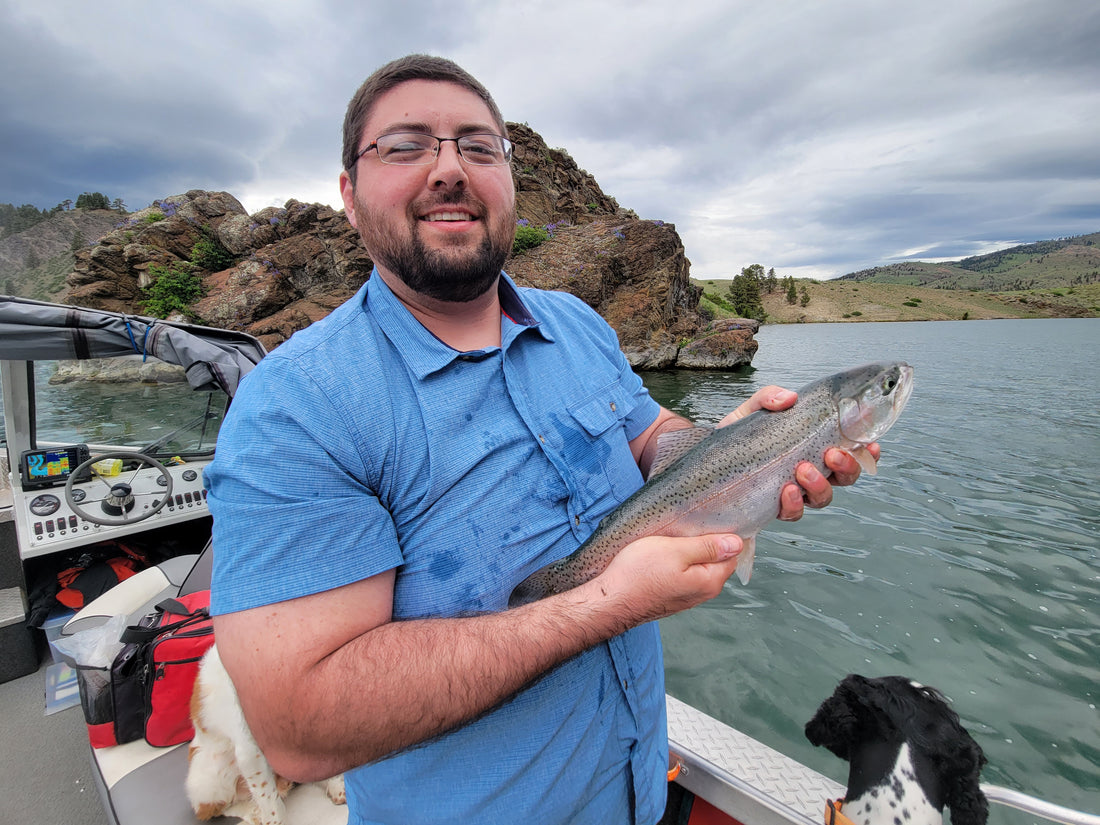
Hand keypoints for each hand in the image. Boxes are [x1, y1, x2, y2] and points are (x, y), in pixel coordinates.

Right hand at [586, 533, 742, 623]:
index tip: (710, 519)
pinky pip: (684, 576)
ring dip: (690, 552)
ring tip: (672, 538)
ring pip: (698, 567)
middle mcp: (702, 593)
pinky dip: (678, 563)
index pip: (733, 553)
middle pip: (716, 561)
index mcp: (710, 581)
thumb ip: (708, 547)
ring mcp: (686, 598)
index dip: (725, 534)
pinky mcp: (671, 598)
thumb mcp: (675, 550)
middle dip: (707, 542)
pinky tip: (663, 554)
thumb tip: (737, 543)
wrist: (609, 602)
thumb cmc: (638, 574)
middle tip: (687, 525)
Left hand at [717, 385, 880, 520]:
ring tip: (801, 470)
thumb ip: (768, 397)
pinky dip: (793, 503)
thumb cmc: (736, 437)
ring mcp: (795, 492)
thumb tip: (789, 398)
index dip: (867, 452)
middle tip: (830, 454)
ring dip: (819, 485)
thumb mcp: (750, 410)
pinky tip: (785, 491)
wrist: (704, 466)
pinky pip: (794, 512)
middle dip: (846, 467)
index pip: (850, 450)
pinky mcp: (774, 509)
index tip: (873, 445)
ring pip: (824, 497)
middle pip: (846, 477)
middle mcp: (810, 472)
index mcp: (812, 447)